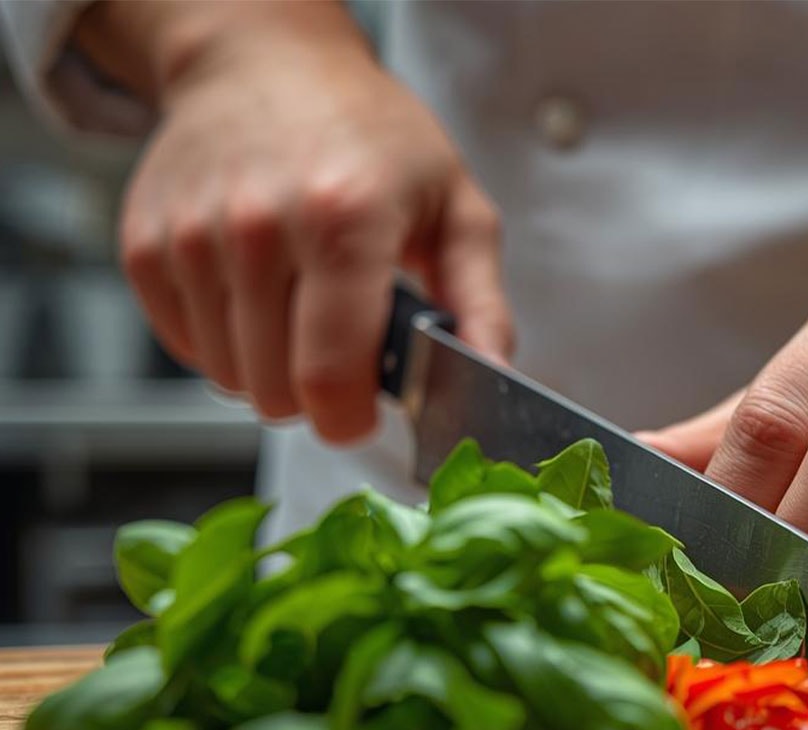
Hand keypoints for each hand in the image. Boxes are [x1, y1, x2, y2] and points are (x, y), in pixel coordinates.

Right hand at [109, 3, 511, 441]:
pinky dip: (222, 343)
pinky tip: (255, 298)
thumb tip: (496, 378)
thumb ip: (480, 305)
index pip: (329, 375)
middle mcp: (259, 226)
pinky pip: (184, 347)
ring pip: (228, 377)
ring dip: (268, 370)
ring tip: (300, 313)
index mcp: (345, 221)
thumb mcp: (456, 208)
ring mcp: (191, 235)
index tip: (364, 415)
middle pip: (276, 390)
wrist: (266, 64)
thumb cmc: (371, 137)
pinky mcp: (144, 243)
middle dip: (315, 396)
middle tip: (340, 352)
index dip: (350, 421)